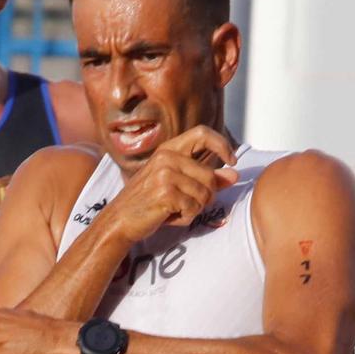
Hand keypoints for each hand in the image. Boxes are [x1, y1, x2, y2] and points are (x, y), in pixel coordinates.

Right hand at [101, 126, 238, 241]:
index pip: (203, 133)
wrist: (119, 220)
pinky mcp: (166, 193)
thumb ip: (206, 178)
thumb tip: (235, 175)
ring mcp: (165, 175)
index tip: (232, 160)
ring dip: (193, 210)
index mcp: (168, 149)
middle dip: (205, 197)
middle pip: (209, 176)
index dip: (222, 145)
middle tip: (186, 205)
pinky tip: (168, 217)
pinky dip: (185, 218)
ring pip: (204, 195)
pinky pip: (193, 209)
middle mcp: (167, 157)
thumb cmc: (149, 203)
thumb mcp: (176, 185)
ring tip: (173, 210)